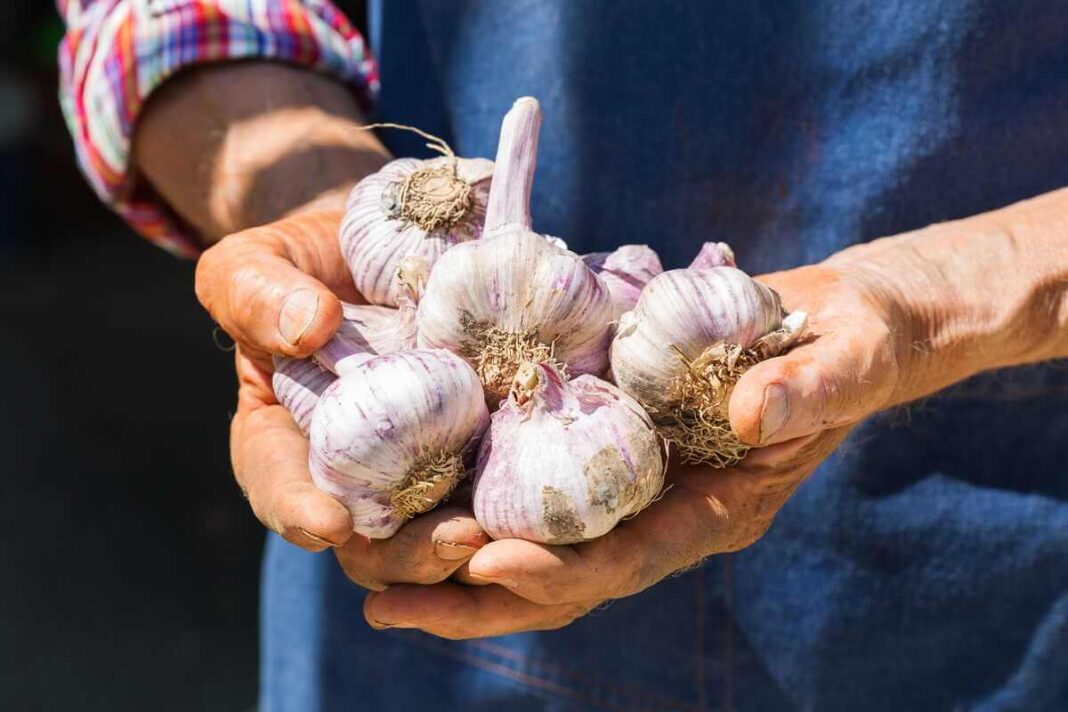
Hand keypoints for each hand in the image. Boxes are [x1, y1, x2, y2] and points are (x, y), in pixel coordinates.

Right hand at [197, 210, 488, 588]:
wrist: (394, 242)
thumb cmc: (307, 262)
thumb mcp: (257, 265)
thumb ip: (256, 294)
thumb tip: (309, 327)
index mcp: (285, 442)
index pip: (281, 486)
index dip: (299, 512)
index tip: (329, 524)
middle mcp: (358, 470)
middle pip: (375, 539)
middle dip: (411, 552)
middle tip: (455, 540)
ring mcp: (426, 463)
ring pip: (443, 528)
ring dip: (473, 544)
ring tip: (504, 533)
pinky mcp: (484, 443)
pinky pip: (503, 482)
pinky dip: (524, 501)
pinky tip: (551, 500)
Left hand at [363, 188, 1067, 637]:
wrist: (838, 329)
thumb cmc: (851, 346)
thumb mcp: (845, 360)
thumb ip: (806, 391)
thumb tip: (745, 411)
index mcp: (718, 508)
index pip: (632, 556)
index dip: (562, 568)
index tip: (486, 564)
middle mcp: (664, 511)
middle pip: (563, 577)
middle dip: (476, 597)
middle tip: (384, 605)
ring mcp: (633, 485)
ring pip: (534, 544)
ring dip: (452, 566)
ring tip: (366, 576)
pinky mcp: (606, 447)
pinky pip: (534, 487)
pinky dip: (471, 495)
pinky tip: (404, 494)